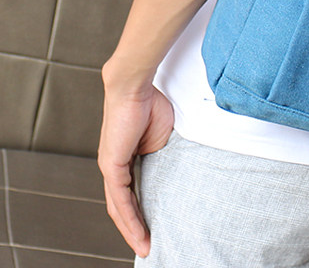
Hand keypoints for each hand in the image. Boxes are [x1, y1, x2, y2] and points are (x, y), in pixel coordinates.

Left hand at [98, 73, 173, 257]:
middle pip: (122, 206)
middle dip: (134, 229)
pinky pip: (121, 198)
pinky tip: (139, 231)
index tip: (154, 228)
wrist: (135, 86)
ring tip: (146, 245)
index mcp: (125, 158)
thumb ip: (162, 154)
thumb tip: (173, 169)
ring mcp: (110, 166)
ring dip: (132, 229)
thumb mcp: (161, 136)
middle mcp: (113, 166)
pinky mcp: (111, 164)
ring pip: (119, 207)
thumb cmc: (150, 103)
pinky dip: (130, 218)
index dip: (140, 212)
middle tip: (148, 245)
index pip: (131, 193)